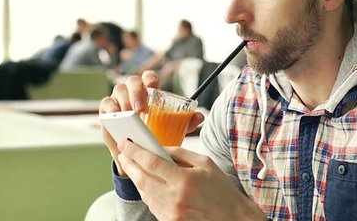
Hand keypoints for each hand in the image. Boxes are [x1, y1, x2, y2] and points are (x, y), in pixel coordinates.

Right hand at [99, 71, 204, 175]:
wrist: (139, 152)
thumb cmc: (155, 134)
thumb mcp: (171, 129)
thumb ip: (185, 122)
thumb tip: (200, 116)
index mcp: (149, 92)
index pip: (148, 77)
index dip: (149, 78)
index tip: (153, 87)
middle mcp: (133, 93)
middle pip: (131, 81)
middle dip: (135, 92)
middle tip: (140, 109)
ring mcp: (119, 100)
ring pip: (117, 90)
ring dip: (124, 101)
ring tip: (129, 116)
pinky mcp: (108, 111)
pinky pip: (106, 105)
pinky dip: (111, 110)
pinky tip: (117, 119)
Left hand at [117, 141, 265, 220]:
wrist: (232, 218)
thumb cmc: (221, 190)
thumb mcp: (205, 163)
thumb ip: (181, 153)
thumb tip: (160, 147)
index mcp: (184, 181)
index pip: (152, 163)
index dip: (135, 151)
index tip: (126, 142)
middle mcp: (174, 199)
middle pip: (142, 178)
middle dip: (129, 163)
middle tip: (123, 152)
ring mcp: (170, 213)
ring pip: (143, 192)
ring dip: (135, 177)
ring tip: (133, 164)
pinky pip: (151, 203)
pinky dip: (146, 191)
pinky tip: (146, 181)